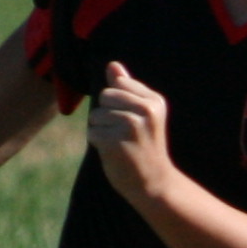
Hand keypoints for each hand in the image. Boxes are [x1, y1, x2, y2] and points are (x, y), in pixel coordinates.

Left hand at [86, 64, 170, 198]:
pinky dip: (98, 144)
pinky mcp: (115, 142)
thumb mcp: (142, 114)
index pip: (117, 86)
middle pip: (104, 97)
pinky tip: (115, 153)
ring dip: (102, 131)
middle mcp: (145, 110)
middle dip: (107, 116)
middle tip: (125, 135)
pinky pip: (92, 133)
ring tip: (121, 144)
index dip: (117, 104)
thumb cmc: (145, 146)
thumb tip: (112, 64)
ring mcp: (131, 126)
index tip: (134, 122)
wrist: (154, 184)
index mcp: (154, 101)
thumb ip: (126, 89)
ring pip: (96, 116)